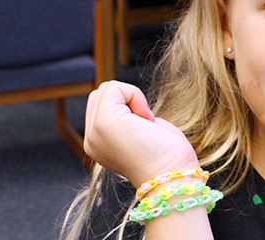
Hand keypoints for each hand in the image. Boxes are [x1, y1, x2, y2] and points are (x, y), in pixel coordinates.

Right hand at [84, 81, 199, 187]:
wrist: (173, 176)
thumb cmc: (168, 155)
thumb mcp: (141, 132)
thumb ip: (128, 118)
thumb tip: (126, 101)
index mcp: (99, 144)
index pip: (101, 105)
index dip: (128, 107)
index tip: (144, 128)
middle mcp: (91, 140)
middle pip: (100, 94)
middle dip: (127, 101)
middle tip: (144, 125)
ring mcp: (94, 132)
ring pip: (106, 89)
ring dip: (131, 99)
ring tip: (144, 124)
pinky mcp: (103, 124)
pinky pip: (114, 87)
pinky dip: (135, 95)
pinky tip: (145, 120)